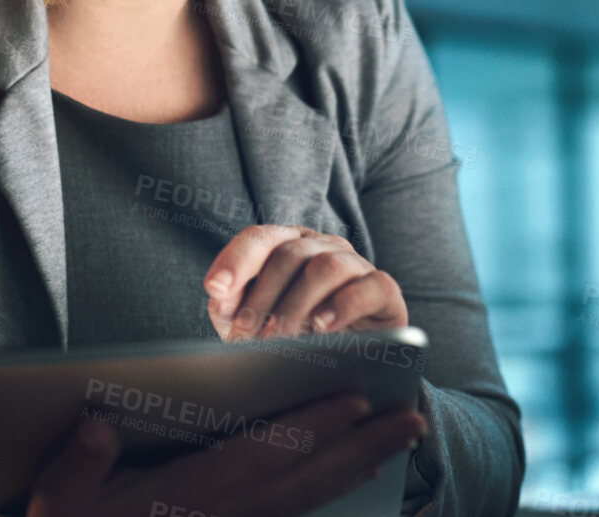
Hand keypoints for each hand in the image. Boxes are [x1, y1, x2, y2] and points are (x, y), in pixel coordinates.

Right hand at [25, 391, 425, 516]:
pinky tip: (357, 471)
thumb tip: (96, 427)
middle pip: (305, 479)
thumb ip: (75, 466)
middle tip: (415, 420)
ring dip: (359, 466)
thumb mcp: (54, 502)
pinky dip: (331, 490)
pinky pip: (295, 512)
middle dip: (362, 448)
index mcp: (186, 499)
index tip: (356, 401)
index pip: (262, 457)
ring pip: (310, 498)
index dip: (311, 430)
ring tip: (402, 437)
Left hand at [203, 225, 406, 340]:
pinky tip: (322, 328)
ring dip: (296, 305)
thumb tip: (218, 292)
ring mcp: (356, 264)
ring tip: (279, 339)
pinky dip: (344, 305)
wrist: (349, 361)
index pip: (259, 238)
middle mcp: (323, 246)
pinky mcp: (383, 290)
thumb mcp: (253, 322)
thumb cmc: (294, 336)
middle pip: (289, 255)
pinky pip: (370, 286)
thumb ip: (229, 305)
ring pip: (327, 266)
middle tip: (245, 336)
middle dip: (261, 298)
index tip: (215, 289)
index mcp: (288, 245)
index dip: (236, 260)